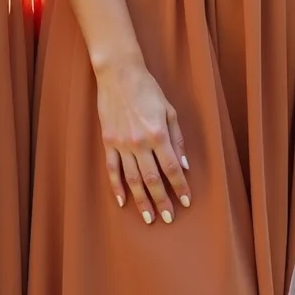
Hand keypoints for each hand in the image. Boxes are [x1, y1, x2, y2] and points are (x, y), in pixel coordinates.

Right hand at [94, 54, 189, 223]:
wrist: (119, 75)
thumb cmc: (148, 91)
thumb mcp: (170, 111)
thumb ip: (177, 139)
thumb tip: (184, 165)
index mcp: (158, 135)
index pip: (172, 169)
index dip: (180, 187)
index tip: (185, 202)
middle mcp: (140, 143)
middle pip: (153, 179)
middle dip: (162, 201)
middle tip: (168, 219)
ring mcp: (122, 144)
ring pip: (132, 180)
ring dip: (141, 200)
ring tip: (149, 217)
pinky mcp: (108, 142)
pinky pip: (112, 169)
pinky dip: (117, 187)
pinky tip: (122, 201)